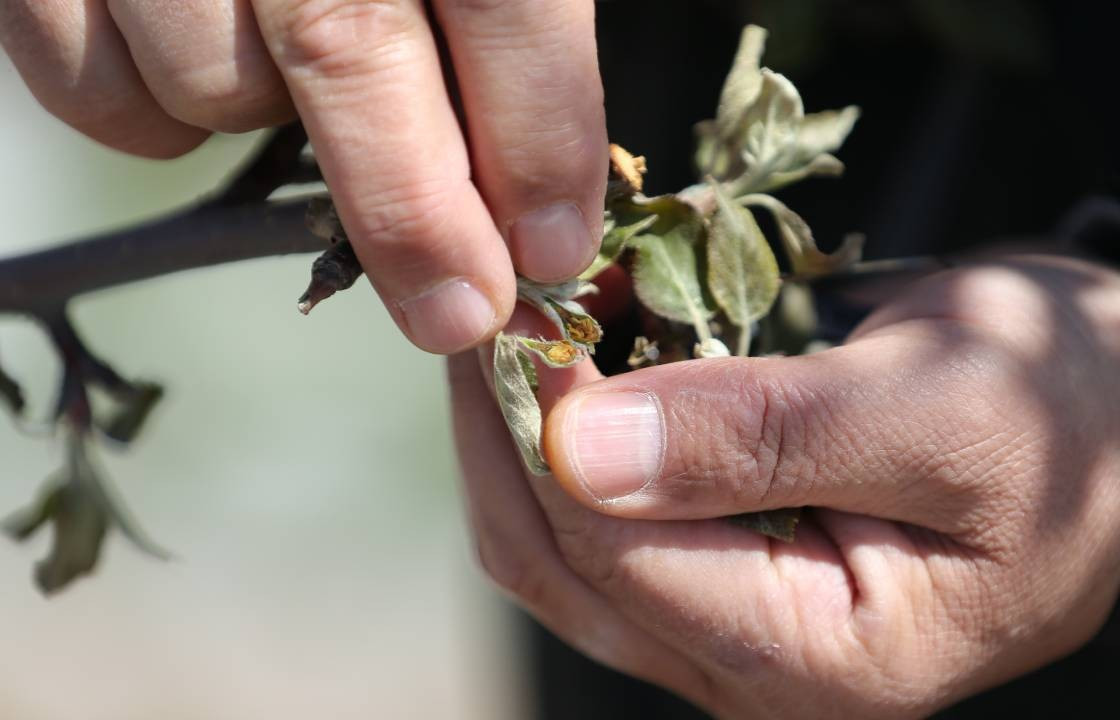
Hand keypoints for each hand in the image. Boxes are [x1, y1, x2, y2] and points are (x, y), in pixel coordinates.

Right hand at [1, 0, 606, 352]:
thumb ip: (502, 24)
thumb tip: (535, 203)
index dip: (538, 138)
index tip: (553, 248)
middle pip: (351, 50)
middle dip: (417, 214)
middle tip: (459, 312)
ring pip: (217, 85)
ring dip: (270, 124)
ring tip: (287, 75)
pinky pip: (97, 91)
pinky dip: (152, 117)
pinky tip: (191, 64)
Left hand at [449, 254, 1119, 717]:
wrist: (1116, 425)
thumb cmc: (1063, 414)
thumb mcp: (943, 407)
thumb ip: (768, 436)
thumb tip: (577, 445)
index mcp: (820, 661)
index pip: (616, 550)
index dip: (549, 424)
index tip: (536, 300)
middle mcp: (755, 678)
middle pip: (559, 566)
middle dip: (510, 428)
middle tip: (509, 298)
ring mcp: (728, 637)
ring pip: (557, 552)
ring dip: (523, 432)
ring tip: (537, 318)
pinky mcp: (719, 583)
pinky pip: (599, 527)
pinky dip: (568, 441)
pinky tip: (577, 358)